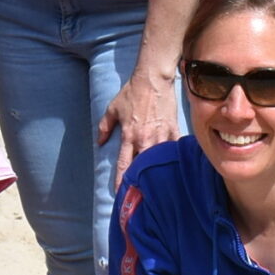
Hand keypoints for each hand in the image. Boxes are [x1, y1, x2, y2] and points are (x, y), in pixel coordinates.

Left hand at [97, 67, 178, 183]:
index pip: (124, 163)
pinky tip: (174, 168)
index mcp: (129, 135)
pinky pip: (174, 148)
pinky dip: (173, 157)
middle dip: (141, 180)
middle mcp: (145, 138)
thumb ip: (104, 126)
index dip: (122, 179)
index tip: (121, 193)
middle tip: (140, 195)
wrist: (152, 79)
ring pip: (160, 159)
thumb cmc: (131, 93)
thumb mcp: (112, 109)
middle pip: (143, 165)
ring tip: (158, 186)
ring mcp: (161, 135)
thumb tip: (99, 142)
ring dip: (158, 172)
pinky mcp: (173, 129)